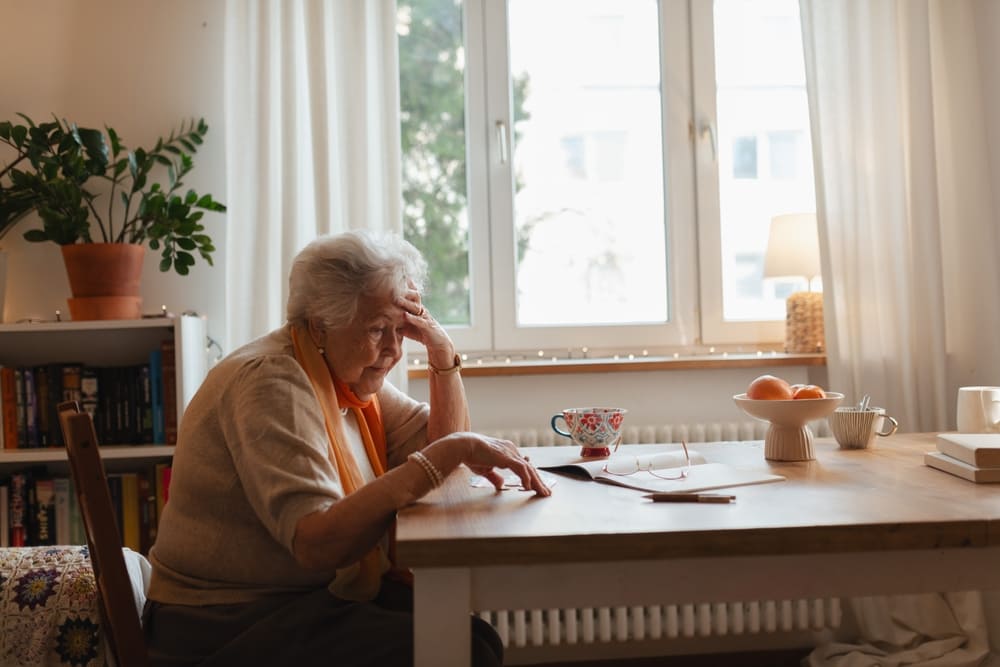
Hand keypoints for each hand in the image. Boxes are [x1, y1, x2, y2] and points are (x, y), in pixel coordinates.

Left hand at [396, 287, 453, 366]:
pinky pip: (419, 321)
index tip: (395, 280)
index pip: (410, 296)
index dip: (404, 288)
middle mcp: (422, 311)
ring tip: (396, 298)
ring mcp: (425, 317)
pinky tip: (405, 315)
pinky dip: (412, 318)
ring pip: (415, 308)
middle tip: (393, 285)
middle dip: (404, 291)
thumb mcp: (408, 327)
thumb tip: (383, 321)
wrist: (439, 344)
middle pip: (413, 298)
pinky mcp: (428, 327)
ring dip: (405, 303)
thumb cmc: (422, 335)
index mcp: (417, 309)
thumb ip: (398, 322)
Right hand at [428, 432, 551, 495]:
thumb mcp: (485, 469)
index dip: (531, 476)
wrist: (464, 446)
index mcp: (507, 451)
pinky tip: (529, 488)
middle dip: (539, 481)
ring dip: (537, 482)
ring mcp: (510, 453)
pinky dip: (526, 478)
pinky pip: (521, 469)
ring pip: (528, 469)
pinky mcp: (507, 457)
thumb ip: (495, 477)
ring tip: (543, 493)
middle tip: (546, 492)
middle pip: (529, 468)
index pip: (523, 465)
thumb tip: (501, 484)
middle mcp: (511, 450)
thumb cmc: (472, 456)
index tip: (537, 485)